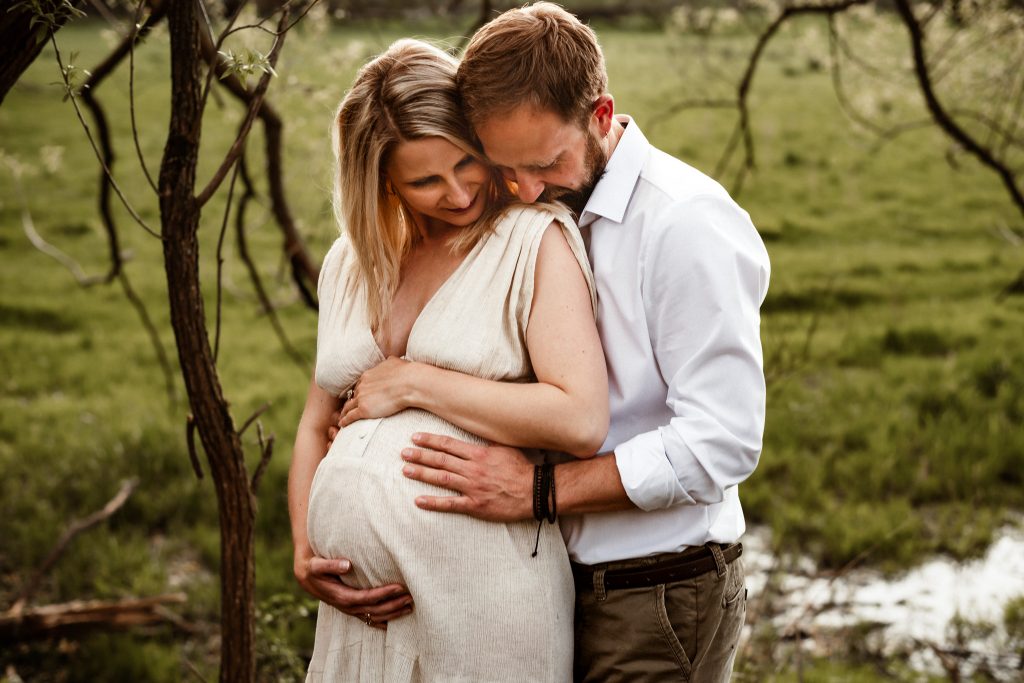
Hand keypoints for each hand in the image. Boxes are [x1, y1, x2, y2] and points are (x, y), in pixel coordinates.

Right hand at [294, 550, 412, 628]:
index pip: (366, 598)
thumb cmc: (313, 566)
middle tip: (411, 597)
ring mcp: (350, 609)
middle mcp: (346, 606)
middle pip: (373, 610)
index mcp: (340, 596)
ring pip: (374, 617)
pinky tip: (395, 621)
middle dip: (393, 605)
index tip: (399, 587)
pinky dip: (383, 621)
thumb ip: (330, 565)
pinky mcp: (352, 608)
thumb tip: (347, 565)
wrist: (306, 575)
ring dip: (392, 613)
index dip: (383, 594)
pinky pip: (369, 619)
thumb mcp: (316, 564)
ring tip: (409, 606)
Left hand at [338, 357, 418, 427]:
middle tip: (350, 408)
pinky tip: (342, 424)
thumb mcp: (395, 362)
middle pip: (354, 395)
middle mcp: (362, 386)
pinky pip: (350, 416)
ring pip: (348, 406)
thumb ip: (390, 362)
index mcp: (368, 375)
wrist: (409, 383)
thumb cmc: (406, 373)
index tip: (360, 396)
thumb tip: (391, 360)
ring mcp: (361, 398)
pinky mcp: (364, 409)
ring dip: (345, 412)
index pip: (360, 385)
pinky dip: (345, 421)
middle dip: (352, 401)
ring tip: (342, 417)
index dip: (360, 391)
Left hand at [400, 432, 533, 521]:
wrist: (534, 491)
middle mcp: (472, 469)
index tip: (415, 438)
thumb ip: (487, 442)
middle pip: (441, 460)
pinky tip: (419, 500)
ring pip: (442, 479)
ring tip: (406, 470)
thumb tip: (475, 431)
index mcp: (479, 454)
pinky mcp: (475, 505)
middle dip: (420, 456)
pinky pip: (451, 504)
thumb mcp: (505, 448)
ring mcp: (472, 488)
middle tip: (404, 453)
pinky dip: (433, 503)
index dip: (430, 441)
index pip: (449, 444)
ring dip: (422, 474)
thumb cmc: (521, 468)